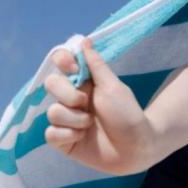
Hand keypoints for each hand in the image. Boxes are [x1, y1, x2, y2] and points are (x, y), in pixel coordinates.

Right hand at [43, 39, 151, 173]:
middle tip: (86, 103)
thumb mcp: (113, 87)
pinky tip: (81, 137)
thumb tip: (84, 40)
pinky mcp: (63, 140)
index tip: (73, 68)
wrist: (136, 148)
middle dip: (68, 94)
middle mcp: (72, 99)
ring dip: (74, 118)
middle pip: (51, 84)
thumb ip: (96, 65)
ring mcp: (66, 120)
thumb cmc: (128, 115)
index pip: (61, 62)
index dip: (62, 61)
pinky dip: (68, 135)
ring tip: (90, 124)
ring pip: (52, 111)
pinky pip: (50, 133)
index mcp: (84, 82)